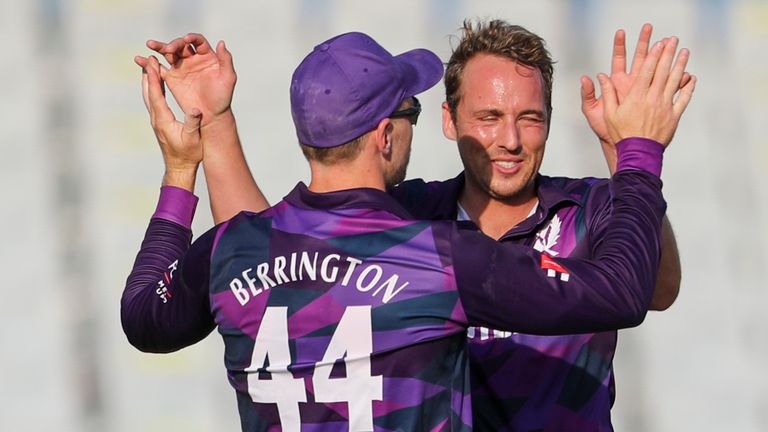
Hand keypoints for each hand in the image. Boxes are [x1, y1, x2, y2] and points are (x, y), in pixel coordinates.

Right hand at [135, 33, 235, 125]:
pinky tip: (140, 59)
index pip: (197, 41)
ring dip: (159, 47)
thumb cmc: (223, 97)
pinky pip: (159, 68)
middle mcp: (193, 59)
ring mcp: (181, 67)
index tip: (186, 40)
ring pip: (168, 53)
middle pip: (180, 45)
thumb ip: (226, 60)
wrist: (211, 115)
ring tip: (150, 44)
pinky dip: (149, 64)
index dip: (192, 38)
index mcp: (206, 56)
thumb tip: (221, 42)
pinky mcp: (172, 78)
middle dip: (174, 44)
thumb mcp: (228, 78)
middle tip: (169, 49)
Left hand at [141, 55, 202, 189]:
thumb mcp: (194, 139)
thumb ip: (193, 123)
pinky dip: (154, 90)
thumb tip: (195, 109)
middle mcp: (156, 119)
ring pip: (149, 96)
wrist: (180, 168)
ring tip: (150, 66)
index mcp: (163, 120)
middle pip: (148, 92)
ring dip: (149, 81)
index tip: (152, 63)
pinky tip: (157, 85)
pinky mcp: (159, 123)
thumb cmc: (189, 154)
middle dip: (148, 75)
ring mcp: (156, 121)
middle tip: (148, 58)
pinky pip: (154, 102)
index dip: (154, 78)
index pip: (156, 95)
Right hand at [598, 38, 695, 146]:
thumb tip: (601, 76)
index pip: (647, 71)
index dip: (654, 55)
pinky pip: (683, 99)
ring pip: (675, 81)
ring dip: (680, 65)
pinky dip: (688, 87)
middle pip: (663, 71)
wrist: (637, 152)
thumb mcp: (608, 113)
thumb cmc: (621, 133)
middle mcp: (652, 98)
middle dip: (668, 54)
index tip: (660, 44)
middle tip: (673, 40)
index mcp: (636, 96)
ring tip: (685, 52)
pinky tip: (691, 78)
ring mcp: (665, 106)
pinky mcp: (673, 116)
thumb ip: (607, 93)